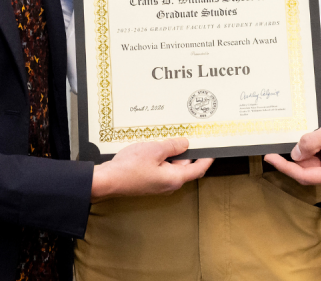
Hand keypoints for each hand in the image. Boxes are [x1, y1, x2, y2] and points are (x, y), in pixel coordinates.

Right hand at [90, 138, 211, 199]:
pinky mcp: (148, 181)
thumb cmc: (130, 168)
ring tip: (167, 138)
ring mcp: (157, 184)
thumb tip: (184, 144)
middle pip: (185, 167)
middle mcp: (168, 184)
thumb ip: (173, 146)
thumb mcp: (155, 150)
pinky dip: (161, 157)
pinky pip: (160, 168)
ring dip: (172, 154)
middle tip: (188, 136)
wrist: (107, 180)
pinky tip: (154, 147)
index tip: (213, 150)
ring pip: (171, 166)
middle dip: (187, 152)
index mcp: (174, 179)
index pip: (198, 169)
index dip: (207, 159)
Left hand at [263, 109, 320, 191]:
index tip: (270, 158)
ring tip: (314, 135)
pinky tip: (317, 139)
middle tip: (284, 142)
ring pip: (314, 166)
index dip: (285, 167)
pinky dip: (315, 151)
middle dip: (297, 157)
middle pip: (308, 172)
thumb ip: (312, 143)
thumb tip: (295, 154)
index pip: (304, 176)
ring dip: (308, 153)